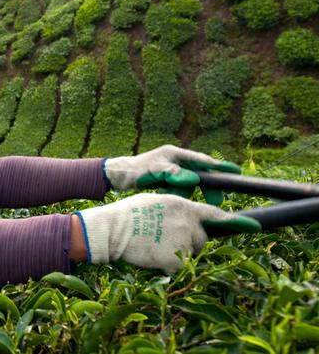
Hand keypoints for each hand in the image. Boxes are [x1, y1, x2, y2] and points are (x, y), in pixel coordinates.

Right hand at [75, 194, 259, 272]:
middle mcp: (189, 222)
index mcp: (184, 206)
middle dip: (189, 242)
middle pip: (201, 239)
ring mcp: (184, 241)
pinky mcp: (177, 259)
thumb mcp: (155, 202)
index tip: (255, 227)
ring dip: (178, 254)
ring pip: (191, 254)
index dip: (237, 222)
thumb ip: (176, 209)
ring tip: (155, 246)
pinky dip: (168, 266)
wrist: (111, 230)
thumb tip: (187, 219)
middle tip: (163, 240)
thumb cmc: (127, 215)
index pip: (215, 215)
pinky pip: (180, 267)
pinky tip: (153, 257)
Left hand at [103, 145, 241, 204]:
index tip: (237, 171)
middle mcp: (175, 160)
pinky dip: (179, 195)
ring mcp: (171, 169)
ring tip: (184, 200)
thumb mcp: (154, 172)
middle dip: (208, 187)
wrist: (117, 176)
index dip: (221, 167)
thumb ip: (174, 174)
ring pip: (189, 184)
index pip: (203, 161)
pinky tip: (173, 199)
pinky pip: (179, 189)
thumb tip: (194, 180)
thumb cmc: (134, 171)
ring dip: (189, 193)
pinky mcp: (166, 179)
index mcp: (175, 154)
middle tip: (217, 200)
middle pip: (200, 174)